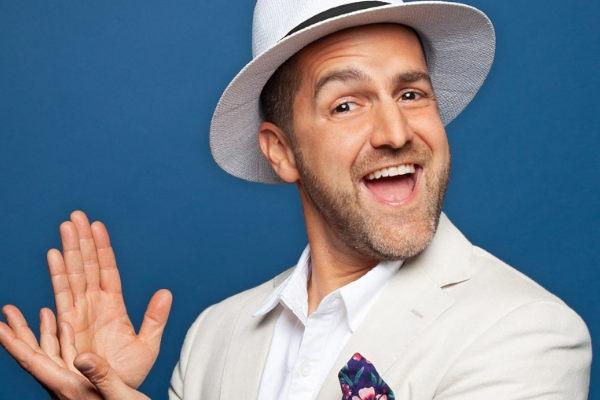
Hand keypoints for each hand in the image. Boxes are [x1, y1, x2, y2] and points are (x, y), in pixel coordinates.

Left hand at [0, 308, 147, 398]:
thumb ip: (101, 375)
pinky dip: (63, 336)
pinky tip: (65, 324)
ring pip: (50, 353)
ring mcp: (72, 383)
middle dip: (19, 332)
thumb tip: (80, 356)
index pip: (33, 362)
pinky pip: (67, 355)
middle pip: (35, 355)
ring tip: (39, 310)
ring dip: (43, 331)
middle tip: (8, 310)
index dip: (14, 343)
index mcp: (68, 388)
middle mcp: (65, 385)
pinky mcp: (83, 381)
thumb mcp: (119, 395)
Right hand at [47, 210, 171, 387]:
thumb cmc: (128, 373)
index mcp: (112, 306)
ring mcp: (78, 316)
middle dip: (80, 242)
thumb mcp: (147, 345)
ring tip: (63, 232)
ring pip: (70, 278)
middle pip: (85, 267)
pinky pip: (58, 304)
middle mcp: (93, 307)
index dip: (102, 248)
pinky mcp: (66, 331)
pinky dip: (53, 282)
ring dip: (66, 255)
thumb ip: (154, 318)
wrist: (112, 397)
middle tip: (75, 216)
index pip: (107, 270)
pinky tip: (50, 262)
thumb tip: (165, 292)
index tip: (97, 225)